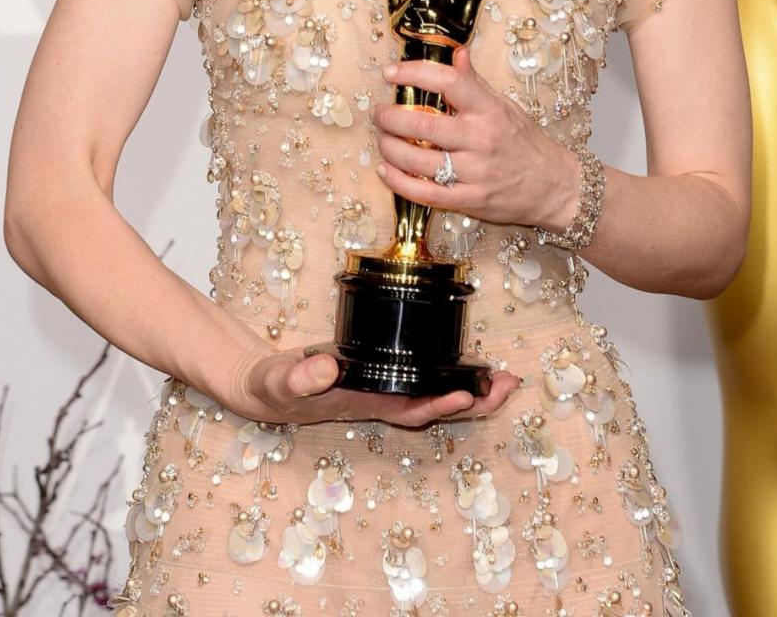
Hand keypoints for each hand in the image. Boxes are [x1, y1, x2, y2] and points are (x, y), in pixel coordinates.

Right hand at [228, 345, 521, 427]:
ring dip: (471, 391)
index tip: (467, 396)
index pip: (409, 409)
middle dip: (474, 402)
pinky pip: (425, 380)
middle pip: (435, 408)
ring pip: (436, 396)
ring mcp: (384, 392)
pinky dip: (450, 376)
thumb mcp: (281, 381)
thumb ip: (299, 377)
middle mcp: (381, 402)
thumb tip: (327, 369)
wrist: (268, 389)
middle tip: (508, 385)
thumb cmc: (275, 387)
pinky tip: (470, 367)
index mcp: (362, 404)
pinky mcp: (384, 377)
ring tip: (504, 379)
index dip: (439, 404)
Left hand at [371, 44, 576, 230]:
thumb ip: (476, 82)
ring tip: (381, 139)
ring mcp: (475, 172)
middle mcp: (481, 139)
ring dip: (390, 148)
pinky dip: (400, 183)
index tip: (390, 73)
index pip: (448, 82)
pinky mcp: (470, 201)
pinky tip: (385, 170)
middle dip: (390, 117)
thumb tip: (457, 53)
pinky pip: (426, 194)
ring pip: (419, 160)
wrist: (555, 186)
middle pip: (424, 124)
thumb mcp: (505, 106)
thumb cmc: (527, 142)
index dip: (414, 73)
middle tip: (378, 112)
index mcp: (489, 110)